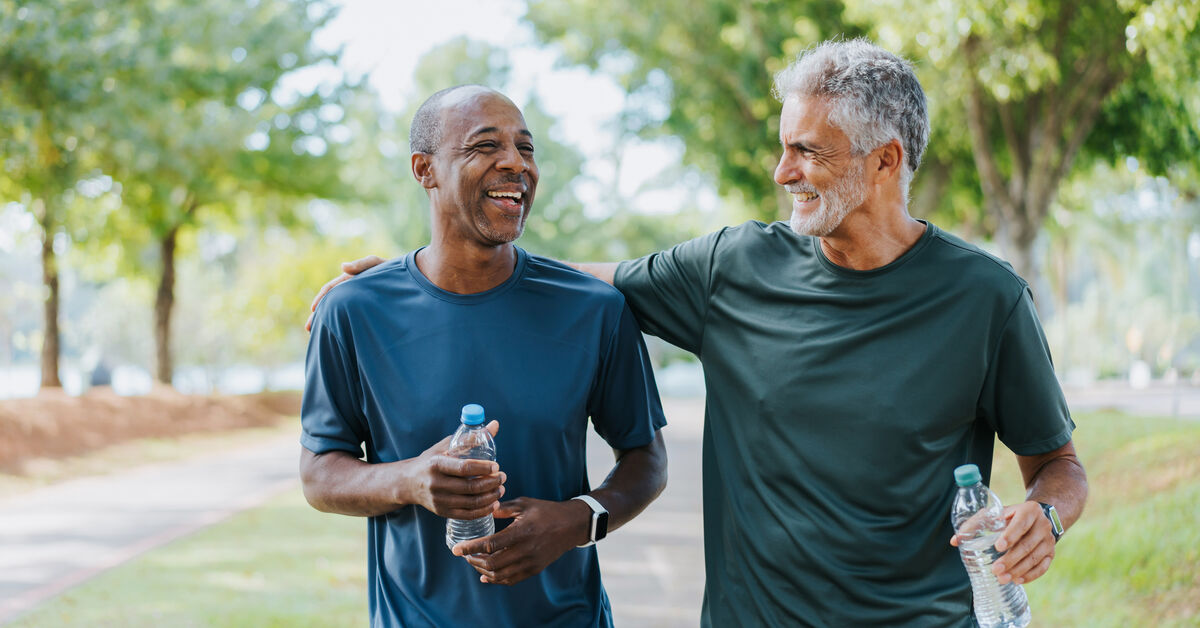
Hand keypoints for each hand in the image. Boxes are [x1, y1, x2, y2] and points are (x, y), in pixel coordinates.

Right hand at [305, 255, 387, 331]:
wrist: (408, 280)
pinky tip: (338, 337)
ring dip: (327, 322)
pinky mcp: (365, 312)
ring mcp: (356, 302)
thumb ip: (362, 264)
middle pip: (330, 304)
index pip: (331, 289)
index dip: (321, 298)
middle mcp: (350, 292)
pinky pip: (350, 319)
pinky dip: (342, 326)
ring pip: (338, 313)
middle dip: (319, 316)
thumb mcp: (378, 264)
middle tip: (309, 329)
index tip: (313, 310)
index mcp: (349, 280)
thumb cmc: (393, 271)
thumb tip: (342, 267)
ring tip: (319, 336)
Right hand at [407, 420, 504, 519]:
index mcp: (436, 464)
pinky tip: (493, 504)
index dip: (483, 468)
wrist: (408, 482)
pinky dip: (483, 510)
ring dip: (491, 497)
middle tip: (503, 477)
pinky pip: (467, 515)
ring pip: (471, 502)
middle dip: (491, 483)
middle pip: (470, 487)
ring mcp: (439, 500)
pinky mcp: (442, 512)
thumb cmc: (431, 460)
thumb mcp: (446, 445)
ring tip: (500, 489)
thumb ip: (471, 437)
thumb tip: (495, 424)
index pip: (464, 468)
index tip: (497, 466)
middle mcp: (436, 484)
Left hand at [451, 497, 590, 584]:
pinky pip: (511, 579)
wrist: (571, 526)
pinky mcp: (534, 569)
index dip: (470, 548)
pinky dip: (496, 579)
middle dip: (473, 561)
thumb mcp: (525, 504)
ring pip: (500, 574)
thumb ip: (503, 508)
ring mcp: (531, 562)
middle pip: (492, 563)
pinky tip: (486, 575)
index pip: (490, 545)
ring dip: (482, 570)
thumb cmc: (547, 511)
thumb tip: (484, 509)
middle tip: (464, 554)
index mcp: (522, 532)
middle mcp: (526, 550)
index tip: (455, 550)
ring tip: (474, 562)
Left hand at [949, 500, 1054, 584]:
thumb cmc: (1009, 516)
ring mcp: (1049, 540)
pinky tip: (1018, 580)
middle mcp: (1042, 524)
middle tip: (995, 570)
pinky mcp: (1051, 553)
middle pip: (1027, 545)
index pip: (1020, 524)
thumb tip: (955, 541)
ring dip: (1018, 570)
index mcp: (1029, 510)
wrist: (1037, 517)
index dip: (1010, 536)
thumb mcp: (995, 514)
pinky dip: (1031, 575)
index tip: (998, 547)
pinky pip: (1043, 566)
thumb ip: (975, 524)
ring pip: (1035, 557)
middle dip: (1011, 559)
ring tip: (1002, 578)